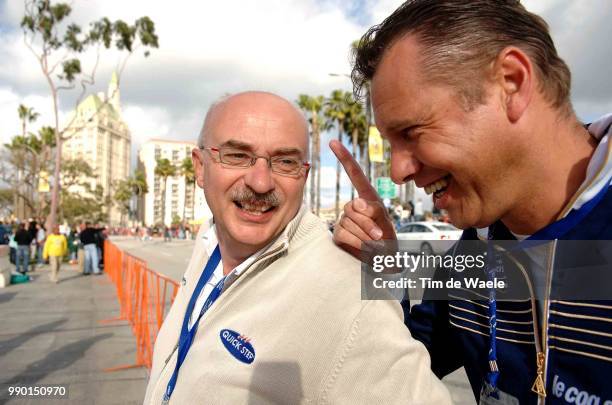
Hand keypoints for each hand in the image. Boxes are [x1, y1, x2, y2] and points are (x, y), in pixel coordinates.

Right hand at [329, 140, 396, 258]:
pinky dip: (358, 243)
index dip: (344, 158)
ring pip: (350, 221)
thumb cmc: (388, 242)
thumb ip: (373, 210)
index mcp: (368, 199)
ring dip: (366, 235)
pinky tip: (363, 249)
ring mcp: (344, 220)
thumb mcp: (386, 222)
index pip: (355, 175)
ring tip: (374, 244)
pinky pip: (345, 234)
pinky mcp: (338, 235)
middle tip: (379, 236)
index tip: (333, 142)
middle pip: (354, 206)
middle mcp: (354, 207)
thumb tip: (356, 203)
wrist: (383, 264)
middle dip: (368, 222)